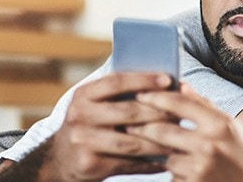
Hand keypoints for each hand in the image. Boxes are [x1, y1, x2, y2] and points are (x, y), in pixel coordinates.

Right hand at [41, 73, 176, 180]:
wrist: (60, 160)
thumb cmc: (88, 126)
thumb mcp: (93, 105)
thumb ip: (119, 95)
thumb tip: (162, 84)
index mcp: (83, 95)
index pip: (117, 82)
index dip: (144, 79)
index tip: (168, 79)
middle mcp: (80, 115)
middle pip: (129, 112)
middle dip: (160, 113)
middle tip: (182, 114)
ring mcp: (83, 141)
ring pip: (132, 142)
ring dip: (160, 142)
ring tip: (180, 140)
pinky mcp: (90, 164)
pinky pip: (128, 164)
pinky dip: (150, 163)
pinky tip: (166, 160)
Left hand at [127, 83, 242, 181]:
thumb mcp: (232, 127)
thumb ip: (206, 106)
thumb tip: (183, 85)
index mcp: (220, 124)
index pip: (178, 103)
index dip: (155, 97)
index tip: (139, 94)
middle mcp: (209, 145)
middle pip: (161, 129)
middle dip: (141, 126)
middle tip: (128, 122)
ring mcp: (200, 169)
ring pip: (163, 155)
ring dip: (152, 151)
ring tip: (140, 144)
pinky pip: (172, 177)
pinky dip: (170, 173)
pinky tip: (171, 169)